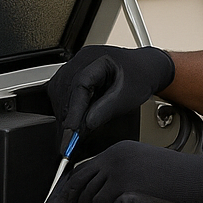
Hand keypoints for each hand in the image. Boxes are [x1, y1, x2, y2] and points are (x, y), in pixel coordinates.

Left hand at [40, 141, 202, 202]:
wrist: (199, 181)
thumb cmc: (176, 178)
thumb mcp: (139, 167)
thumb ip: (113, 177)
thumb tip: (91, 199)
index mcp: (117, 150)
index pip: (77, 172)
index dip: (62, 193)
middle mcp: (114, 159)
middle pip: (81, 190)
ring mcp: (119, 175)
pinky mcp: (127, 192)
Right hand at [47, 45, 174, 153]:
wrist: (143, 68)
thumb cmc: (138, 77)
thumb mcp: (127, 96)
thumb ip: (107, 109)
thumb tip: (86, 125)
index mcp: (97, 59)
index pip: (80, 86)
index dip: (74, 111)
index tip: (70, 131)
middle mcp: (81, 60)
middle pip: (66, 92)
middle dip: (67, 119)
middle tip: (69, 143)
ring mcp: (74, 66)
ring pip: (59, 94)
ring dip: (64, 116)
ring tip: (70, 137)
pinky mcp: (71, 76)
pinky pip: (59, 93)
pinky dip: (64, 109)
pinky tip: (69, 123)